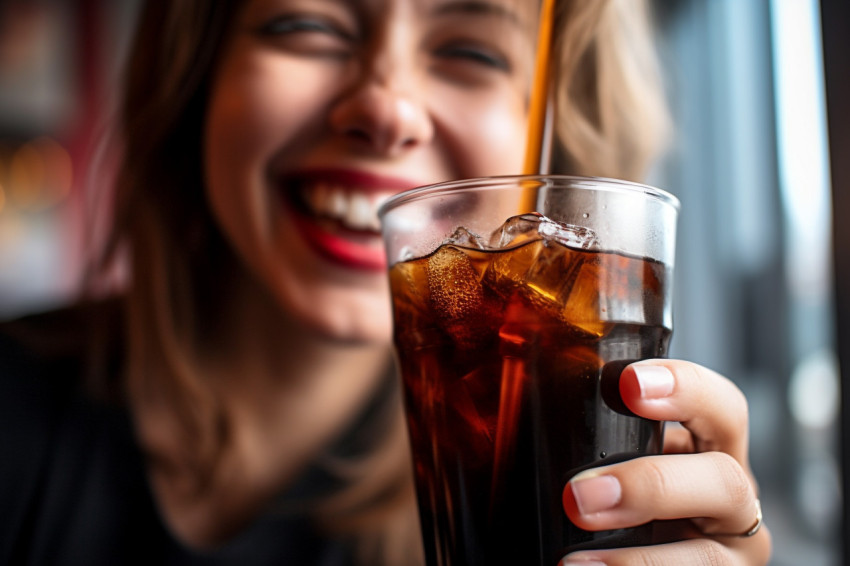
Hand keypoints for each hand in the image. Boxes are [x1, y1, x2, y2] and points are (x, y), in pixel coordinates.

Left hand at [560, 360, 771, 565]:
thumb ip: (595, 444)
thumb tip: (510, 417)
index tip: (628, 384)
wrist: (632, 556)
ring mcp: (731, 554)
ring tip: (574, 561)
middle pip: (724, 480)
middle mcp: (731, 499)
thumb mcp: (617, 463)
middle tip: (579, 498)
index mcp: (709, 450)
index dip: (684, 388)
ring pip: (708, 554)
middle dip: (650, 486)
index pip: (720, 406)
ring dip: (638, 558)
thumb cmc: (618, 505)